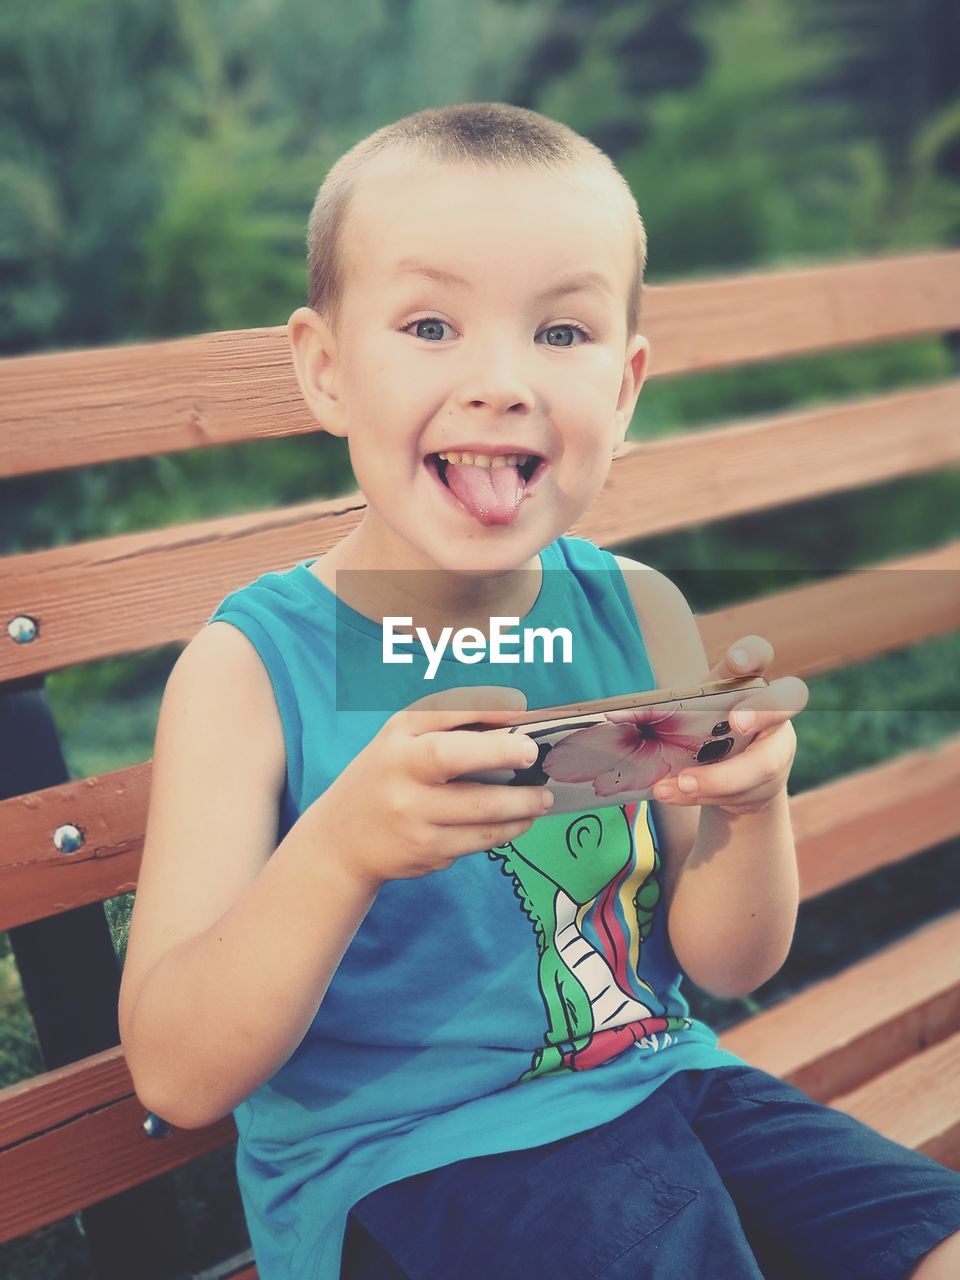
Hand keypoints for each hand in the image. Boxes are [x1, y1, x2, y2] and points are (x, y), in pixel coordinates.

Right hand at [316, 686, 553, 887]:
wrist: (342, 840)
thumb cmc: (386, 775)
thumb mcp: (403, 737)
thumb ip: (452, 720)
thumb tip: (516, 715)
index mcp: (398, 744)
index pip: (442, 724)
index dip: (486, 720)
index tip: (523, 720)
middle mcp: (401, 781)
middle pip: (463, 773)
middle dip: (511, 768)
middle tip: (540, 767)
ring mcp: (414, 821)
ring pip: (482, 816)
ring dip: (522, 809)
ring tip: (542, 800)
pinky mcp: (427, 853)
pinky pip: (478, 841)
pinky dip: (505, 830)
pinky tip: (518, 821)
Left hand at [653, 636, 808, 815]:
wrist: (725, 776)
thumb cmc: (699, 729)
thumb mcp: (686, 714)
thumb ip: (667, 712)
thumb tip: (620, 718)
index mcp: (746, 680)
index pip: (758, 654)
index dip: (752, 653)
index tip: (735, 661)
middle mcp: (771, 710)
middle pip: (789, 697)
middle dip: (763, 710)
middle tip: (736, 724)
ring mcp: (776, 748)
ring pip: (762, 763)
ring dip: (719, 777)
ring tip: (681, 783)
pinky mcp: (765, 782)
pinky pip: (741, 792)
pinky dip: (703, 795)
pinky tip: (673, 793)